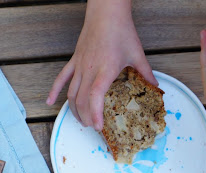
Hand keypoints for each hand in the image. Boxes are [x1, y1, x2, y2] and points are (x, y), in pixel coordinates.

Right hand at [46, 0, 156, 130]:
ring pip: (71, 93)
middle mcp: (89, 70)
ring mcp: (79, 66)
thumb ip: (146, 73)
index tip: (98, 126)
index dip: (94, 114)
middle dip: (85, 117)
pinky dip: (54, 91)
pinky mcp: (74, 61)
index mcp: (105, 70)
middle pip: (81, 100)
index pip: (95, 97)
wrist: (106, 13)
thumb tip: (156, 86)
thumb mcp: (137, 53)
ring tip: (80, 120)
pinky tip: (50, 102)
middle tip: (92, 127)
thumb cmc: (121, 31)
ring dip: (74, 110)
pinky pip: (61, 79)